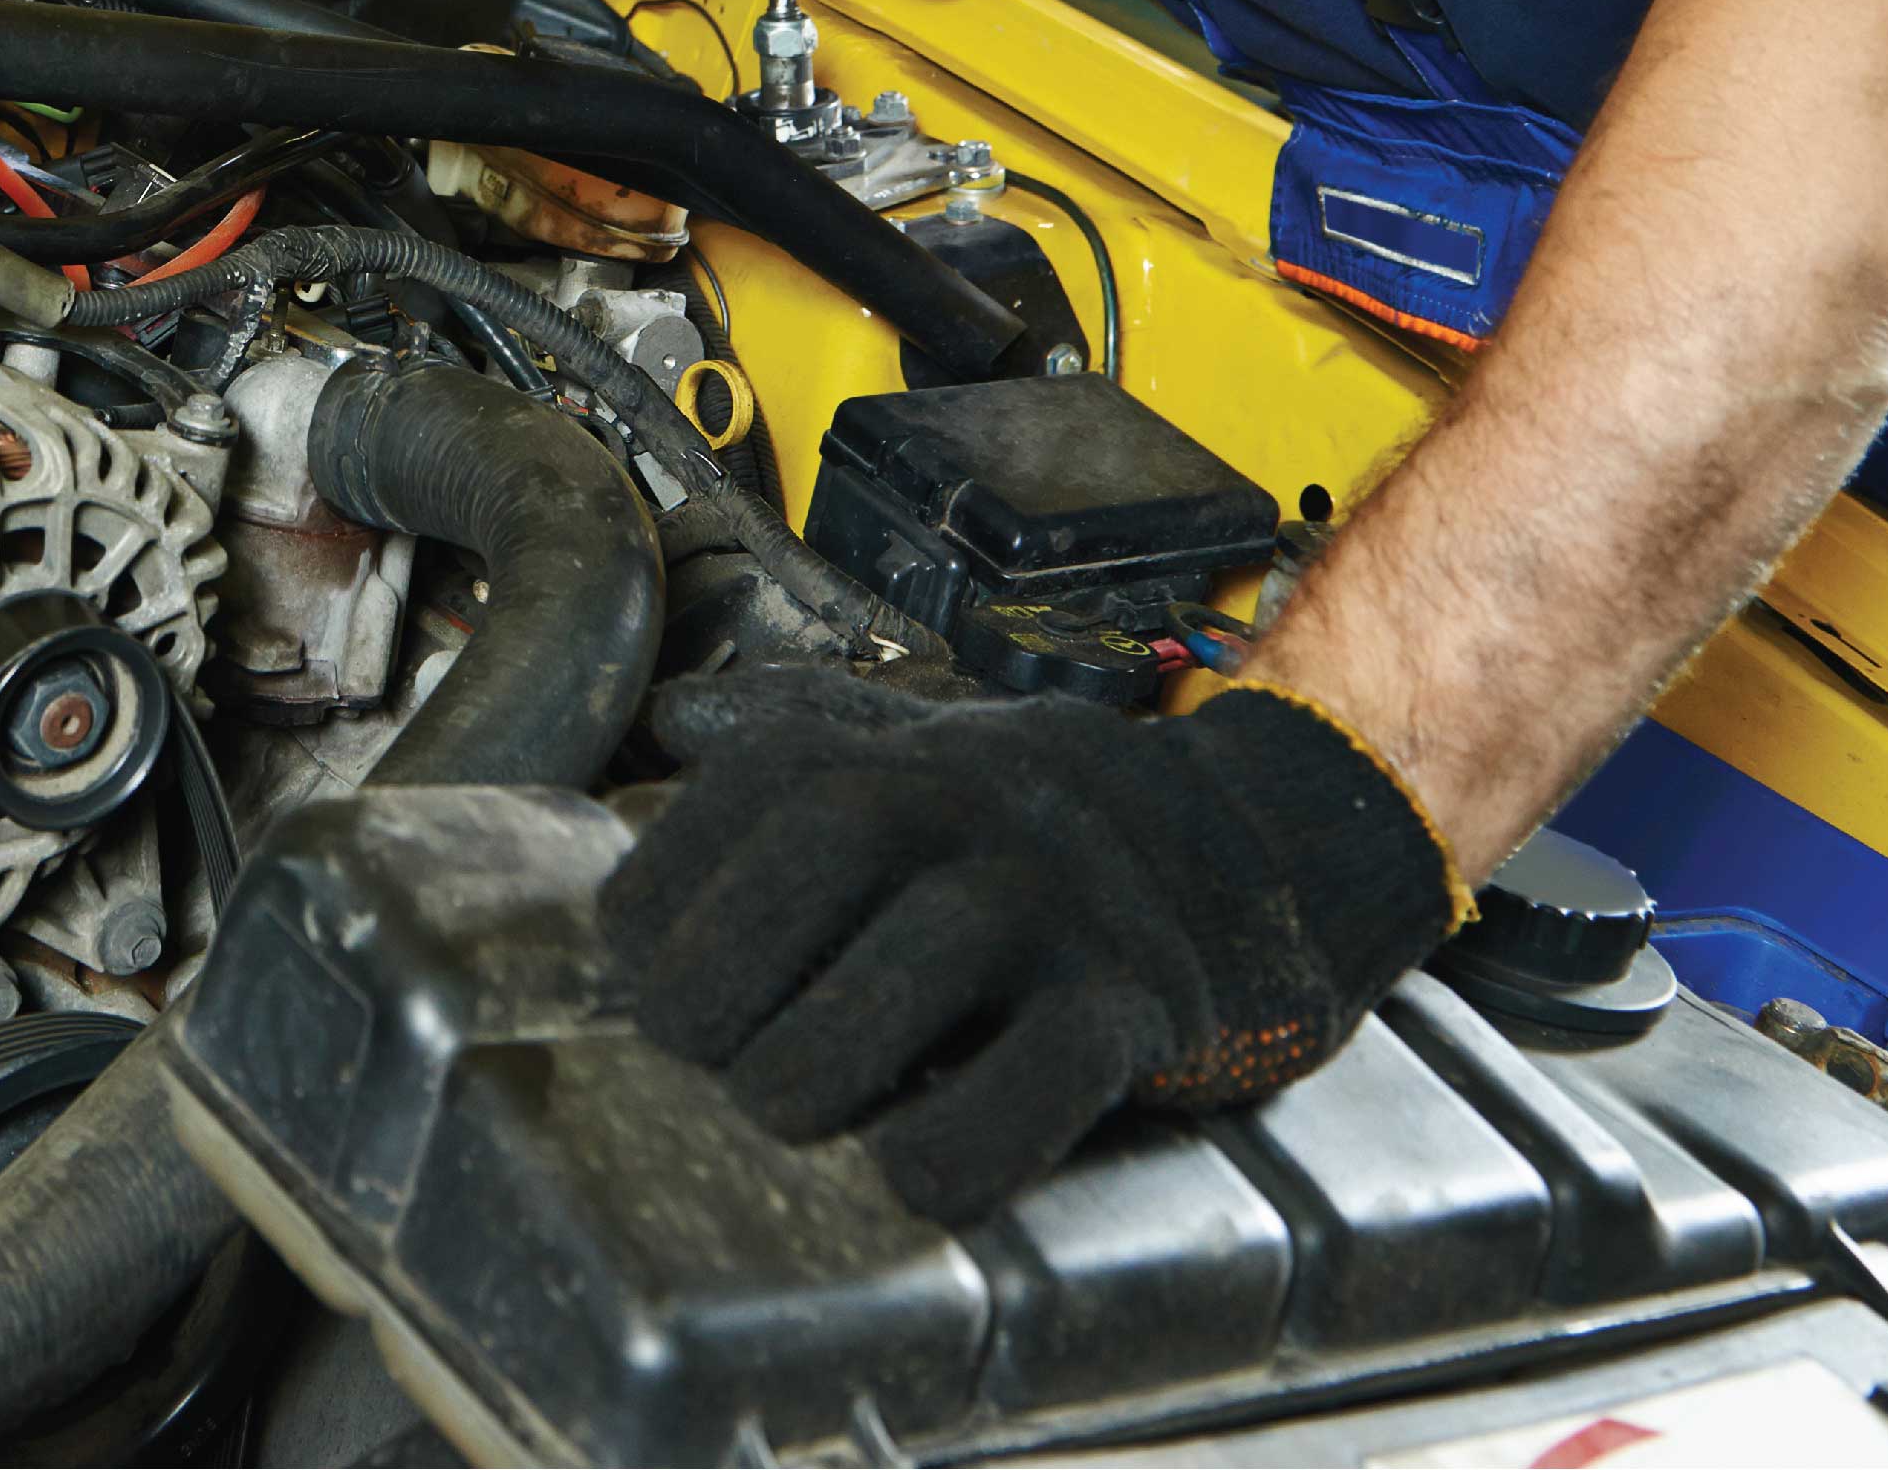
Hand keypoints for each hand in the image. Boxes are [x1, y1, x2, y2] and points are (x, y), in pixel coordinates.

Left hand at [598, 672, 1466, 1223]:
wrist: (1255, 839)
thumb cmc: (1032, 824)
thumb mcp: (916, 747)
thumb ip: (796, 736)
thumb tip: (675, 716)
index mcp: (887, 749)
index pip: (735, 799)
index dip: (660, 896)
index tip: (632, 969)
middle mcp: (968, 798)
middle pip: (816, 857)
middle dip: (723, 971)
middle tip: (695, 1053)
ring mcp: (1058, 895)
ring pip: (921, 960)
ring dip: (819, 1057)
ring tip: (779, 1107)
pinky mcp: (1140, 997)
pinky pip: (1045, 1070)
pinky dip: (959, 1139)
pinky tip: (906, 1170)